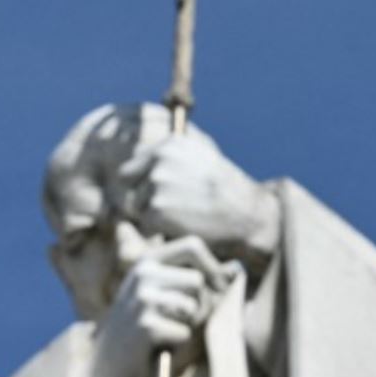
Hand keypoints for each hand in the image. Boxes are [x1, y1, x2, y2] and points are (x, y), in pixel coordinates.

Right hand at [88, 235, 232, 376]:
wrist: (107, 374)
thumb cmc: (147, 337)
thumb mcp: (172, 304)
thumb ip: (204, 284)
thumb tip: (237, 269)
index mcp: (147, 262)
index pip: (193, 246)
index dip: (214, 268)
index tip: (219, 291)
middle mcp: (141, 273)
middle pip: (199, 280)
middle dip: (203, 305)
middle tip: (186, 325)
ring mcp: (141, 298)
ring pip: (195, 305)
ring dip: (192, 327)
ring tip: (171, 337)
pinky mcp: (145, 325)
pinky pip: (186, 332)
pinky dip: (180, 347)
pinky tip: (159, 350)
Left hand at [117, 128, 280, 266]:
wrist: (248, 216)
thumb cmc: (228, 192)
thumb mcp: (204, 158)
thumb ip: (174, 155)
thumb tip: (150, 153)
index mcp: (169, 145)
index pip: (132, 166)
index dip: (142, 183)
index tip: (158, 195)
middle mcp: (160, 160)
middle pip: (127, 185)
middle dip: (140, 198)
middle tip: (167, 211)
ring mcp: (157, 184)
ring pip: (136, 206)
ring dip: (153, 216)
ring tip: (183, 217)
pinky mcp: (157, 210)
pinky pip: (145, 224)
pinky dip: (160, 231)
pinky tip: (184, 227)